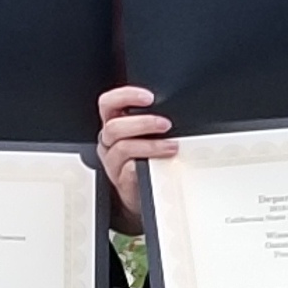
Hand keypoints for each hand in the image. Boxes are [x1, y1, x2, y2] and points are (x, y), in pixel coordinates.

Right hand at [98, 85, 175, 218]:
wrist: (141, 191)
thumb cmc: (144, 157)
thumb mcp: (145, 134)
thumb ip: (153, 120)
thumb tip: (179, 111)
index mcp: (113, 123)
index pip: (109, 103)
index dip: (126, 96)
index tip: (148, 97)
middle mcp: (109, 141)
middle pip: (114, 126)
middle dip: (143, 123)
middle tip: (165, 124)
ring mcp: (113, 161)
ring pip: (123, 147)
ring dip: (150, 145)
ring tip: (171, 146)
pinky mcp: (121, 180)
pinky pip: (131, 170)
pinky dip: (149, 163)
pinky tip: (163, 163)